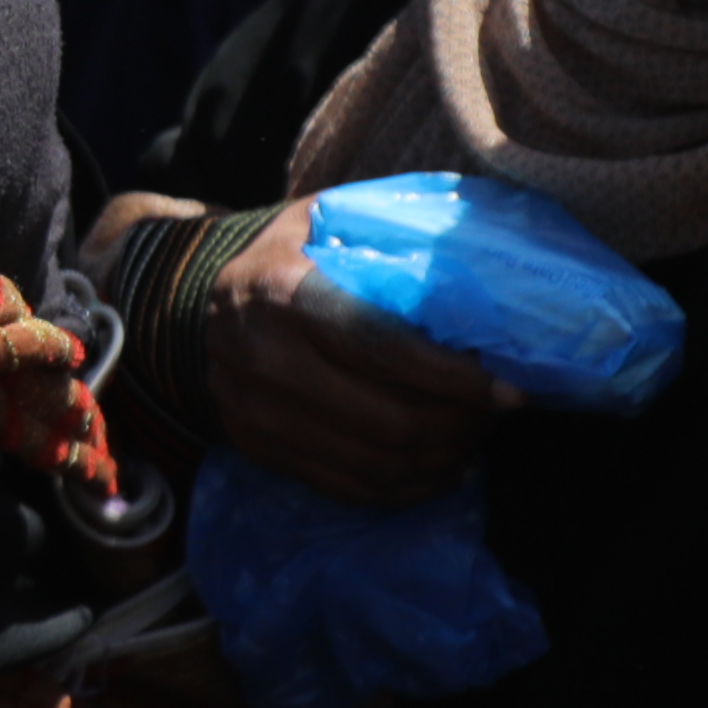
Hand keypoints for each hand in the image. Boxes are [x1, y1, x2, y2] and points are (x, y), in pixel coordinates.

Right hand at [192, 210, 505, 509]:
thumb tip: (488, 249)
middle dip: (458, 425)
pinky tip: (443, 469)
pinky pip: (348, 488)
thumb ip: (394, 231)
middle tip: (494, 414)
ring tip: (474, 439)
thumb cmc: (289, 255)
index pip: (381, 349)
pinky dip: (407, 488)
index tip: (509, 391)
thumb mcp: (328, 219)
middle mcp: (262, 359)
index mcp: (283, 292)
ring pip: (374, 463)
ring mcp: (255, 414)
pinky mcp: (258, 450)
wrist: (197, 304)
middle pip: (386, 420)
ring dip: (440, 460)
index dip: (452, 378)